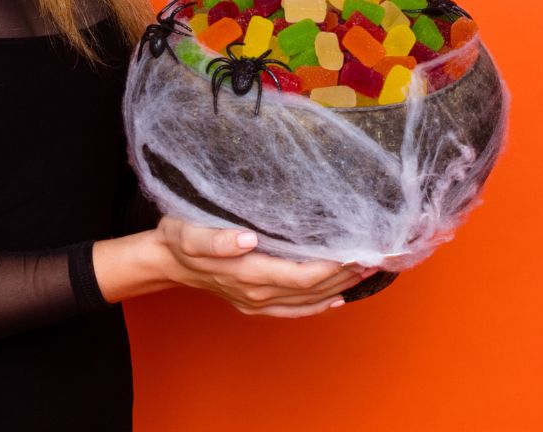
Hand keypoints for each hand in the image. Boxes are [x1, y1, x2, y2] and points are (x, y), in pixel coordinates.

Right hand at [155, 216, 370, 317]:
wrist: (165, 262)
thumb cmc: (178, 239)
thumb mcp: (188, 232)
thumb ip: (216, 238)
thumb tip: (246, 239)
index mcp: (247, 274)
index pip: (301, 276)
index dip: (332, 267)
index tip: (358, 252)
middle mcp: (257, 293)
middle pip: (312, 289)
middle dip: (346, 274)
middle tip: (376, 258)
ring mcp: (257, 302)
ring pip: (308, 300)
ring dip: (339, 287)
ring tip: (366, 271)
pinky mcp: (256, 304)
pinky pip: (295, 309)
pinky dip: (319, 304)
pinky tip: (337, 297)